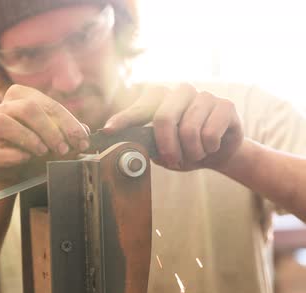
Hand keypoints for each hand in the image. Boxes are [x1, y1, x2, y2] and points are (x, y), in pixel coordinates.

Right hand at [0, 85, 89, 182]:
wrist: (17, 172)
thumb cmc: (38, 148)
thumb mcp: (57, 137)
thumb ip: (70, 132)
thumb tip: (86, 131)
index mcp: (23, 96)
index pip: (50, 105)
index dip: (69, 123)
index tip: (83, 140)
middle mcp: (3, 106)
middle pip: (28, 109)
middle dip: (50, 130)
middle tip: (64, 149)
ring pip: (6, 122)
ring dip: (30, 138)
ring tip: (45, 152)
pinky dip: (12, 155)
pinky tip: (25, 158)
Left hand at [103, 84, 243, 170]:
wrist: (218, 153)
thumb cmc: (184, 148)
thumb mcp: (161, 149)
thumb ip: (145, 143)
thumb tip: (126, 147)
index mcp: (161, 98)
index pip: (139, 107)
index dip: (124, 119)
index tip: (107, 130)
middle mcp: (180, 91)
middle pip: (164, 117)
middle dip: (166, 146)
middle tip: (172, 161)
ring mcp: (204, 96)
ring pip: (189, 129)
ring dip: (190, 152)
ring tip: (194, 154)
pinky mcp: (225, 105)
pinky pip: (210, 132)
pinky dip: (208, 148)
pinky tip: (210, 147)